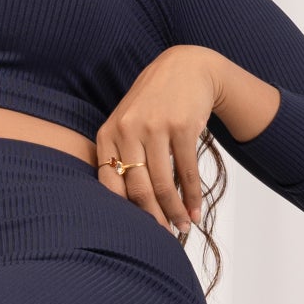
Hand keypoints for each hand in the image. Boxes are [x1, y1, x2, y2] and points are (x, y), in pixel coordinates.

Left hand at [92, 46, 216, 240]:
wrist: (186, 68)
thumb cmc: (154, 103)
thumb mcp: (127, 123)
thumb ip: (122, 157)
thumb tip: (129, 206)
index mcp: (108, 134)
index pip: (109, 183)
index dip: (123, 211)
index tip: (135, 230)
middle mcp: (127, 130)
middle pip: (138, 189)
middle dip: (152, 218)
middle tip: (163, 235)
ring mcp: (154, 127)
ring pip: (163, 184)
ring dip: (175, 211)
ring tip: (182, 227)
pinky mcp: (181, 126)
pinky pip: (186, 172)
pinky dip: (191, 196)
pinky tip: (195, 211)